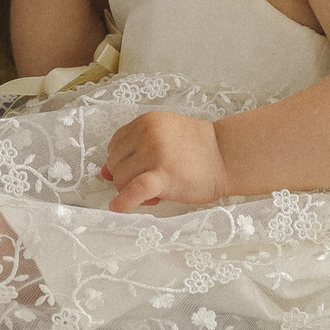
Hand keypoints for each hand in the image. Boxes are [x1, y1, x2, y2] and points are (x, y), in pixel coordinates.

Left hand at [101, 110, 228, 211]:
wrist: (227, 155)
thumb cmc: (197, 149)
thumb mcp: (162, 138)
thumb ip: (134, 150)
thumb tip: (102, 172)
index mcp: (145, 122)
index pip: (115, 146)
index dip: (123, 163)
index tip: (139, 170)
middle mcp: (147, 134)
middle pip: (116, 164)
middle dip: (128, 178)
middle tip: (152, 184)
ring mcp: (155, 153)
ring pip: (122, 179)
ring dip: (133, 191)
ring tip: (157, 193)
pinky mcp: (164, 175)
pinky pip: (135, 189)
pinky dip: (124, 200)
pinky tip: (118, 207)